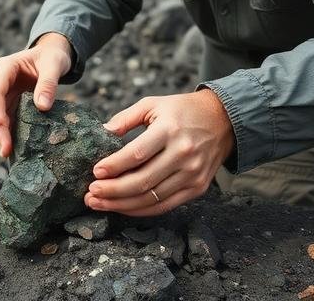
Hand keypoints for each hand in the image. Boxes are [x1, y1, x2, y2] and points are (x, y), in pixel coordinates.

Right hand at [0, 33, 72, 157]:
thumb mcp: (54, 65)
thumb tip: (42, 107)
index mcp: (6, 67)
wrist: (52, 55)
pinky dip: (6, 131)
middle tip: (5, 149)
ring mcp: (3, 92)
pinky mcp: (10, 101)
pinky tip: (9, 147)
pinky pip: (5, 118)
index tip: (3, 127)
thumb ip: (48, 84)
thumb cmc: (52, 56)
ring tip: (6, 152)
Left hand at [84, 89, 234, 215]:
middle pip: (142, 181)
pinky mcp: (198, 188)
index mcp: (169, 130)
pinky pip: (165, 205)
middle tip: (90, 194)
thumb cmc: (182, 110)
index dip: (114, 166)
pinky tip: (122, 207)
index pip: (137, 154)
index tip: (95, 172)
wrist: (224, 120)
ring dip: (122, 204)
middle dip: (112, 191)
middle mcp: (183, 154)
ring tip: (99, 203)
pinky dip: (141, 210)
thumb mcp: (153, 104)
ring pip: (152, 198)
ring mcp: (193, 174)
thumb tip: (103, 132)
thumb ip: (126, 118)